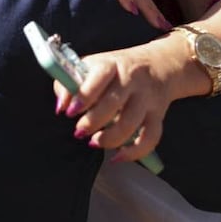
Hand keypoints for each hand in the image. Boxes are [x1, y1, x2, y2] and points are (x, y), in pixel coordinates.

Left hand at [55, 43, 179, 162]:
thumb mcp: (93, 66)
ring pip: (130, 123)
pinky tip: (118, 157)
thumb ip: (70, 83)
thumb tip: (62, 106)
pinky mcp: (158, 115)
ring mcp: (147, 97)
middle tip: (80, 131)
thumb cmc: (117, 69)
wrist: (159, 64)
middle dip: (92, 122)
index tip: (70, 111)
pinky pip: (150, 138)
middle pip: (113, 103)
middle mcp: (131, 79)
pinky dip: (134, 152)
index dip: (84, 95)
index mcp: (112, 64)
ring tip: (95, 142)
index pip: (99, 76)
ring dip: (109, 139)